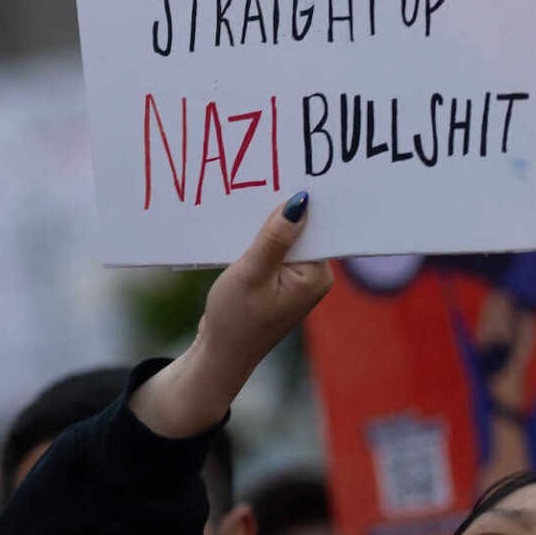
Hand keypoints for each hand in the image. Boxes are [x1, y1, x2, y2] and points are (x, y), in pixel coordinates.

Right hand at [134, 193, 331, 436]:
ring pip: (282, 240)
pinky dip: (256, 243)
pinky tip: (237, 234)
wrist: (219, 355)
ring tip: (242, 212)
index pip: (314, 228)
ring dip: (263, 229)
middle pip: (299, 232)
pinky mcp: (277, 283)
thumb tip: (301, 201)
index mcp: (316, 276)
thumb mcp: (252, 273)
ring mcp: (294, 281)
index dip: (297, 205)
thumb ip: (275, 238)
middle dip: (277, 215)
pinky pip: (271, 253)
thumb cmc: (235, 319)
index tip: (281, 180)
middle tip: (257, 190)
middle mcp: (312, 277)